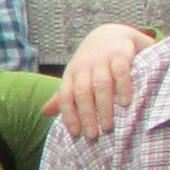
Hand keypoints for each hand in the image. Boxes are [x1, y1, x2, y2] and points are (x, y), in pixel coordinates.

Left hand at [55, 24, 151, 139]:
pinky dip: (123, 87)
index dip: (68, 115)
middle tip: (92, 136)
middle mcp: (84, 66)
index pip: (65, 96)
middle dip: (86, 115)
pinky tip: (126, 103)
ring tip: (109, 127)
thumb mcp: (75, 76)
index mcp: (71, 74)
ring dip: (104, 106)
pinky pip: (121, 71)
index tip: (76, 134)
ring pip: (100, 84)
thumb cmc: (92, 61)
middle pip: (82, 93)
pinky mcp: (120, 53)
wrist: (111, 32)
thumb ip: (64, 94)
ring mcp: (102, 59)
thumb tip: (44, 113)